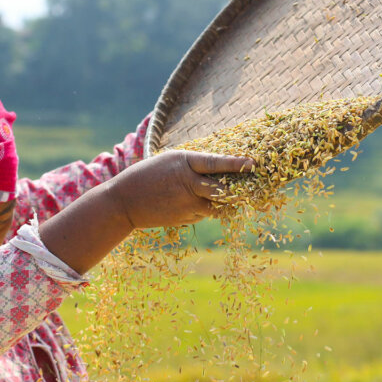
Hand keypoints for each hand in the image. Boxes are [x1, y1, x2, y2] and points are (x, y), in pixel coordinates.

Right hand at [38, 151, 251, 273]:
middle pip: (221, 188)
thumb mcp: (169, 162)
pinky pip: (204, 213)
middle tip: (257, 187)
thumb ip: (192, 166)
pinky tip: (196, 204)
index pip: (215, 163)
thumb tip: (217, 170)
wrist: (124, 203)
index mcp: (184, 163)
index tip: (252, 163)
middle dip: (240, 188)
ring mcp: (187, 204)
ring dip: (228, 201)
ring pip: (217, 204)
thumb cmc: (146, 176)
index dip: (235, 163)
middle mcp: (188, 184)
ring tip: (238, 196)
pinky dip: (207, 208)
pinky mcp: (186, 219)